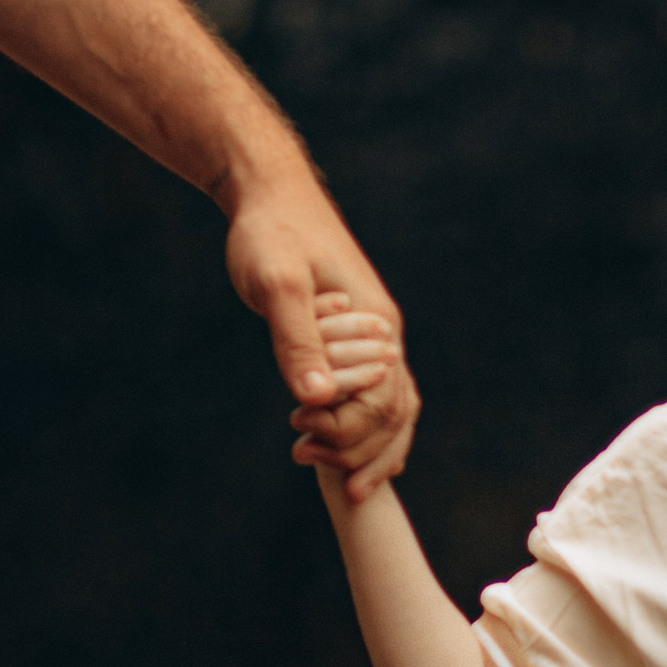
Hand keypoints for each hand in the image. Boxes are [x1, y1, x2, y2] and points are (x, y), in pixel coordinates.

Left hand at [224, 175, 421, 493]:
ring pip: (393, 411)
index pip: (383, 402)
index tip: (300, 438)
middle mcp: (386, 338)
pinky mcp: (355, 340)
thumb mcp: (277, 283)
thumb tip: (316, 399)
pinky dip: (366, 429)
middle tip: (303, 459)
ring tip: (327, 473)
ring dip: (365, 447)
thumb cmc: (271, 233)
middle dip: (358, 450)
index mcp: (377, 327)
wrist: (271, 194)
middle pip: (395, 415)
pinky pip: (376, 396)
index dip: (346, 432)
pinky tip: (340, 448)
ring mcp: (375, 340)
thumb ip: (297, 339)